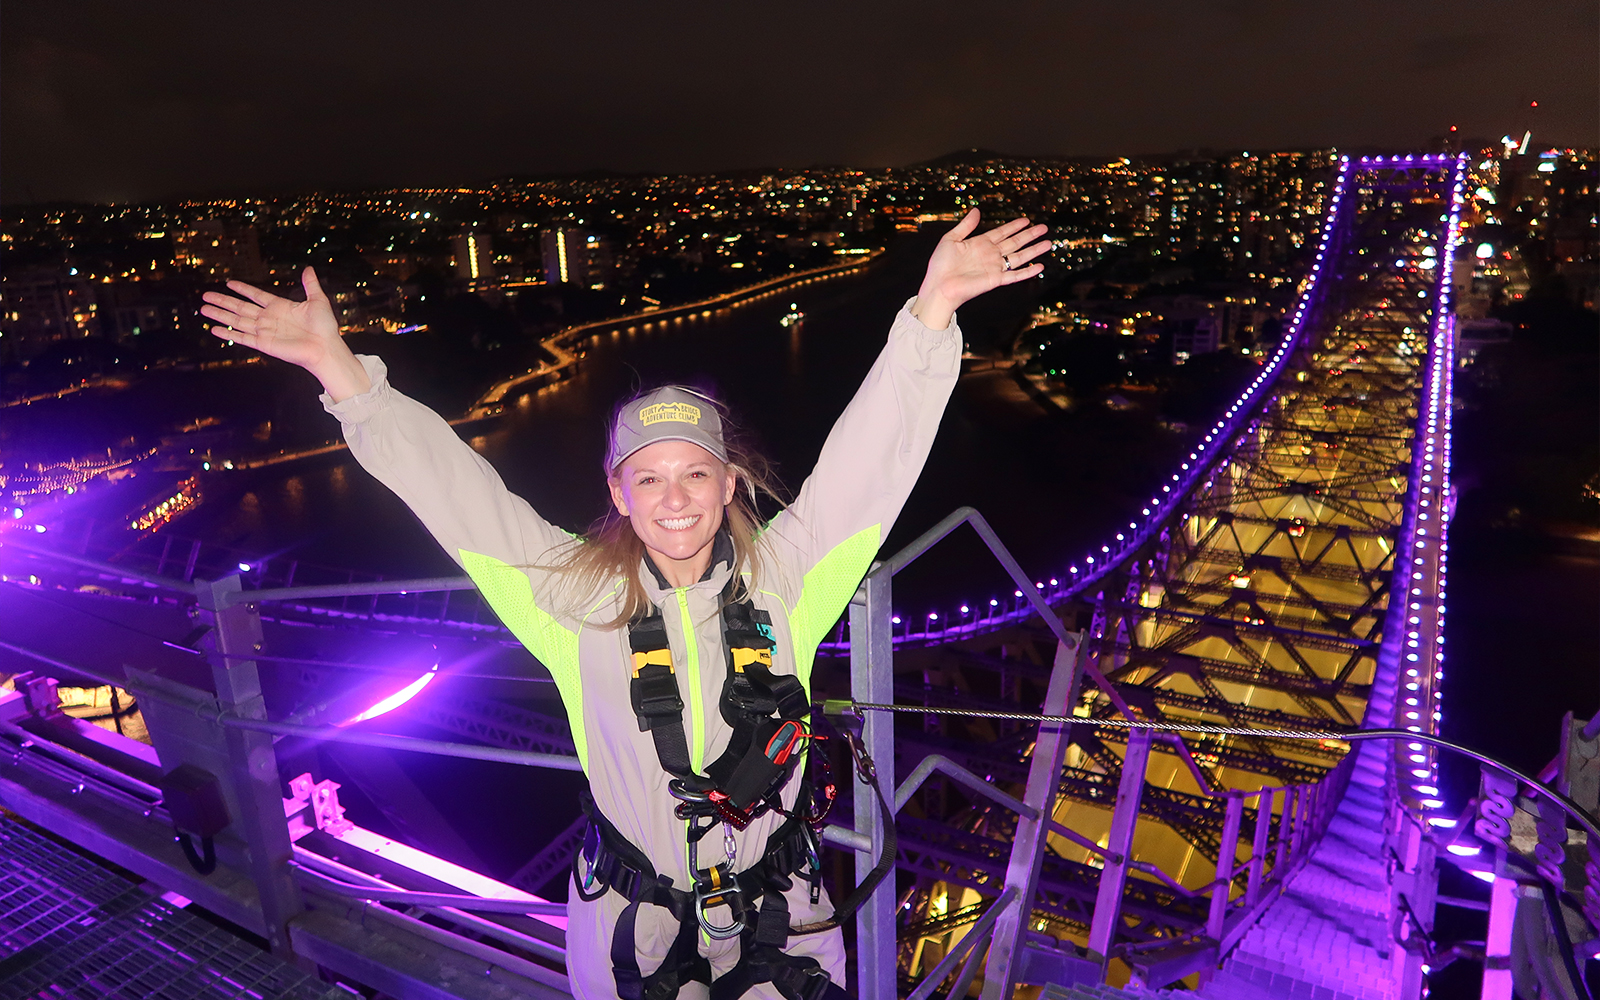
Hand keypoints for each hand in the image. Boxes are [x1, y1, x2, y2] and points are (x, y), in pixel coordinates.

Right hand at [200, 267, 369, 400]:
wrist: (325, 348)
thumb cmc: (324, 327)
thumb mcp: (318, 300)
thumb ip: (310, 284)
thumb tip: (308, 268)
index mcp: (280, 307)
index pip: (256, 295)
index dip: (243, 289)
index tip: (229, 283)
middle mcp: (269, 319)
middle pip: (240, 307)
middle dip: (222, 301)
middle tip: (206, 295)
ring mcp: (265, 331)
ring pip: (237, 321)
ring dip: (220, 315)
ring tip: (203, 309)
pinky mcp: (263, 344)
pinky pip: (242, 337)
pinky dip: (228, 334)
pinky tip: (215, 329)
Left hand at [911, 210, 1050, 330]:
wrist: (939, 286)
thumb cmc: (940, 265)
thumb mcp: (951, 239)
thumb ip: (965, 225)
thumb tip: (977, 211)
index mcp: (980, 244)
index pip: (1002, 233)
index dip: (1014, 226)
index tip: (1026, 220)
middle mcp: (990, 255)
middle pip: (1015, 242)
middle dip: (1030, 235)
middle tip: (1044, 227)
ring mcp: (994, 268)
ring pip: (1019, 257)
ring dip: (1034, 250)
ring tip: (1048, 243)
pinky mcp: (995, 280)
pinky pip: (1015, 275)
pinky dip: (1027, 272)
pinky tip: (1039, 266)